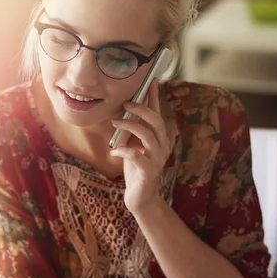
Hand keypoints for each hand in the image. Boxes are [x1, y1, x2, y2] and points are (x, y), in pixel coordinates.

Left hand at [110, 79, 176, 214]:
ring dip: (130, 126)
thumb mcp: (133, 145)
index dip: (154, 97)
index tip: (151, 80)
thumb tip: (123, 111)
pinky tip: (113, 152)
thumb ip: (132, 131)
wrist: (141, 197)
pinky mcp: (148, 171)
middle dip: (141, 109)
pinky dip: (123, 151)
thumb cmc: (136, 169)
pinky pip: (136, 156)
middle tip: (125, 103)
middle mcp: (162, 146)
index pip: (158, 113)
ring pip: (147, 136)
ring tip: (115, 122)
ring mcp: (157, 159)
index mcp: (160, 138)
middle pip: (156, 121)